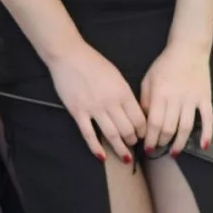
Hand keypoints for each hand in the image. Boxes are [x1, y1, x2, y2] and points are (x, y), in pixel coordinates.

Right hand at [47, 41, 147, 161]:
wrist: (69, 56)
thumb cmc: (93, 63)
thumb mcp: (116, 75)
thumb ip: (124, 93)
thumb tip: (132, 111)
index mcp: (123, 92)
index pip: (139, 118)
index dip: (143, 130)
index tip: (143, 135)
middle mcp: (110, 102)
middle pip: (127, 129)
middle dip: (133, 140)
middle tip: (134, 144)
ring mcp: (93, 108)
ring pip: (111, 135)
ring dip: (120, 148)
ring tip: (125, 155)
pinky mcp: (78, 112)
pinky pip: (89, 135)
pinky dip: (96, 148)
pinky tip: (102, 157)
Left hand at [140, 41, 212, 157]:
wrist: (188, 49)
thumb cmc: (165, 64)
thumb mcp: (148, 79)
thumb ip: (145, 100)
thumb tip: (144, 121)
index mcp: (160, 93)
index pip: (154, 123)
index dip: (150, 138)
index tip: (147, 147)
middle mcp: (177, 98)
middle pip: (169, 128)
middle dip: (162, 142)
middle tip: (157, 149)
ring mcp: (193, 99)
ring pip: (186, 127)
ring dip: (179, 143)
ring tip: (173, 153)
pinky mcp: (205, 98)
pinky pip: (208, 118)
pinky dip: (207, 133)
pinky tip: (203, 146)